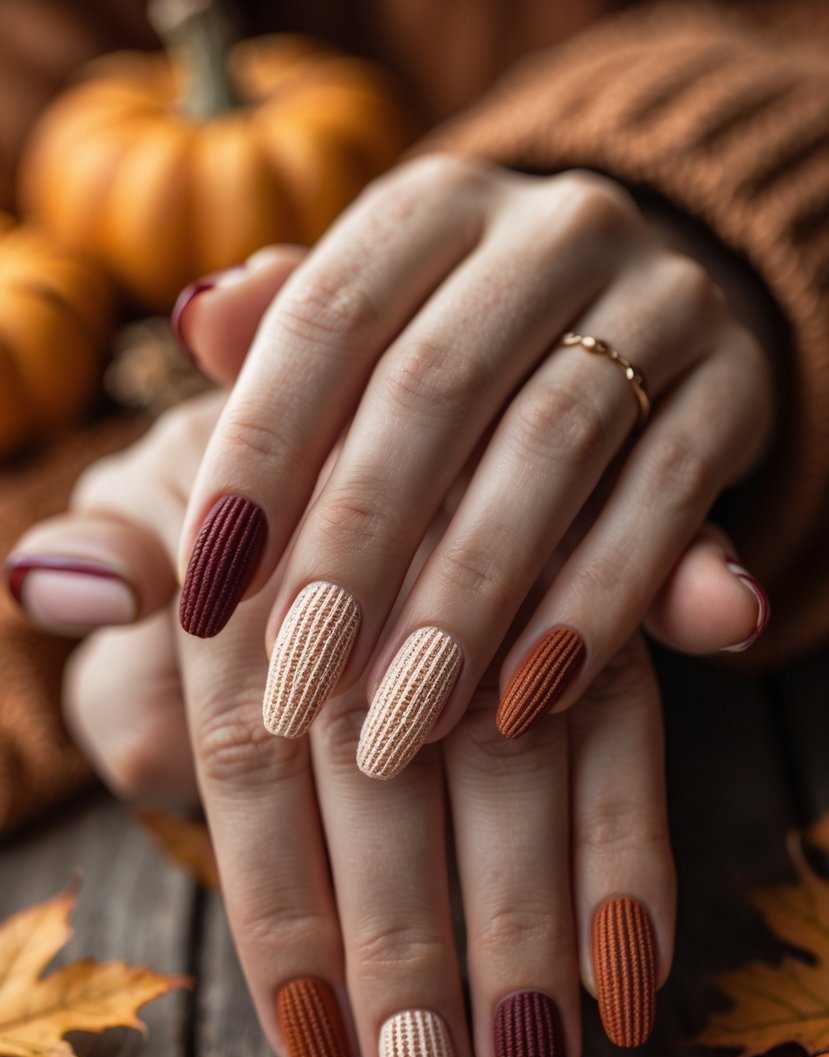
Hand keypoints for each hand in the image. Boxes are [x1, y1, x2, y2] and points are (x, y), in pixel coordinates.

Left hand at [7, 415, 762, 1056]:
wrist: (358, 386)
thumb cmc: (239, 476)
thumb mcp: (150, 491)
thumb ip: (108, 551)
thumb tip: (55, 583)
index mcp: (261, 540)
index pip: (255, 753)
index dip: (282, 904)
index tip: (311, 1041)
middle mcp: (384, 551)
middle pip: (392, 779)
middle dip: (412, 944)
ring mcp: (499, 565)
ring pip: (514, 762)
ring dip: (528, 921)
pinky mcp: (591, 580)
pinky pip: (625, 715)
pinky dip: (629, 840)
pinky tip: (631, 961)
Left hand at [174, 156, 772, 779]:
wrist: (643, 314)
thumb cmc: (468, 348)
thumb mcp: (376, 329)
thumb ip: (282, 339)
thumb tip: (194, 320)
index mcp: (435, 204)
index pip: (325, 317)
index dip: (259, 458)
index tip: (209, 593)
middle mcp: (552, 227)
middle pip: (434, 390)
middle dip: (357, 553)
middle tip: (298, 687)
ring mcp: (662, 296)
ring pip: (552, 451)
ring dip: (470, 600)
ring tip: (401, 719)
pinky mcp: (738, 382)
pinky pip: (666, 501)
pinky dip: (596, 604)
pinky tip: (531, 699)